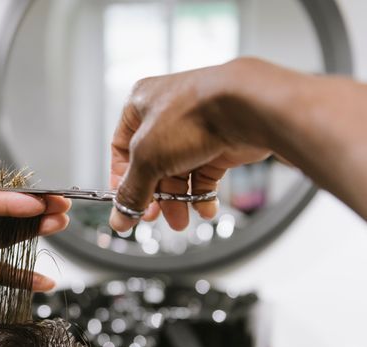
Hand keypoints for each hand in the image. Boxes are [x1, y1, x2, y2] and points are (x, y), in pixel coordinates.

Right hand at [109, 58, 274, 232]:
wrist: (246, 109)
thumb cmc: (194, 113)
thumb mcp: (147, 158)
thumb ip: (131, 191)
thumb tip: (120, 218)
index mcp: (140, 105)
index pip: (121, 149)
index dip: (122, 180)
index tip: (126, 204)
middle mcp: (166, 115)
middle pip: (151, 166)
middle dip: (154, 196)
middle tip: (154, 216)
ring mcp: (194, 129)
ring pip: (179, 173)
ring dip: (178, 201)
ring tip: (180, 220)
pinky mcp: (218, 143)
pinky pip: (205, 175)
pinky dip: (202, 195)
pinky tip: (203, 209)